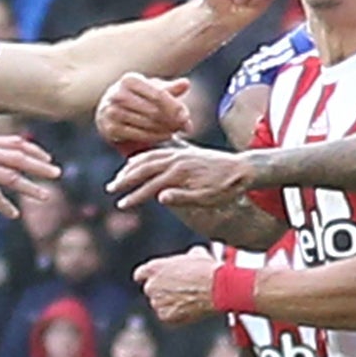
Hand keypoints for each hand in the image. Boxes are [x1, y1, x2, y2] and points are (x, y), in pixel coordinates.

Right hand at [0, 135, 59, 218]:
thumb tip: (15, 160)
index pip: (16, 142)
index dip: (35, 150)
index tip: (48, 159)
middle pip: (18, 158)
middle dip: (40, 167)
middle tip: (57, 174)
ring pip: (10, 177)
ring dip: (30, 188)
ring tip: (45, 196)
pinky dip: (5, 206)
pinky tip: (13, 214)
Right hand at [96, 73, 192, 151]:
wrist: (110, 112)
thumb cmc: (138, 98)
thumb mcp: (153, 90)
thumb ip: (170, 89)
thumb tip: (185, 84)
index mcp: (129, 80)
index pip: (158, 95)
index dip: (175, 107)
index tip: (186, 117)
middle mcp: (117, 94)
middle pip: (154, 111)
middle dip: (173, 121)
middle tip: (185, 127)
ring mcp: (111, 112)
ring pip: (148, 124)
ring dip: (166, 130)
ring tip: (176, 131)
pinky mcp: (110, 129)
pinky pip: (138, 135)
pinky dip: (155, 137)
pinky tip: (165, 136)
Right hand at [110, 142, 251, 210]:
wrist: (244, 169)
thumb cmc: (227, 187)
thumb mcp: (208, 198)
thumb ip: (183, 197)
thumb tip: (159, 197)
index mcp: (180, 173)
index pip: (150, 186)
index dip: (134, 196)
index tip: (122, 205)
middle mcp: (176, 160)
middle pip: (143, 168)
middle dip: (125, 179)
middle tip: (111, 189)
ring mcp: (179, 154)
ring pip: (148, 158)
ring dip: (131, 166)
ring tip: (119, 176)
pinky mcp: (183, 152)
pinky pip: (157, 151)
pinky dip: (143, 156)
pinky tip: (137, 161)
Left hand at [135, 248, 220, 323]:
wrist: (217, 288)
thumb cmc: (207, 269)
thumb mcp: (195, 254)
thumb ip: (185, 257)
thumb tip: (192, 256)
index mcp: (153, 268)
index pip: (140, 275)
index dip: (149, 278)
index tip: (156, 281)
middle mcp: (151, 285)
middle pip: (151, 290)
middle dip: (162, 292)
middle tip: (179, 292)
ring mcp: (157, 302)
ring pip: (159, 304)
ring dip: (169, 303)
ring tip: (189, 299)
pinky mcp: (165, 315)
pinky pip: (168, 316)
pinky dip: (176, 315)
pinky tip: (190, 309)